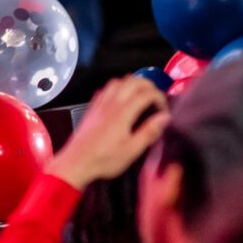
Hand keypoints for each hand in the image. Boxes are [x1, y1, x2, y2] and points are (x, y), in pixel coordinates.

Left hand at [47, 74, 168, 188]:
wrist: (76, 162)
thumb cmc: (105, 159)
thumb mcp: (132, 150)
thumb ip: (149, 132)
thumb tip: (166, 117)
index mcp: (123, 112)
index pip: (147, 93)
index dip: (160, 98)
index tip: (164, 112)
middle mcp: (111, 102)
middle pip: (133, 81)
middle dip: (149, 86)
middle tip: (156, 101)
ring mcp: (100, 103)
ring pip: (119, 81)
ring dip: (134, 84)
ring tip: (142, 98)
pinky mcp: (93, 107)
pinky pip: (107, 88)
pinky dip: (119, 87)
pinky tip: (122, 99)